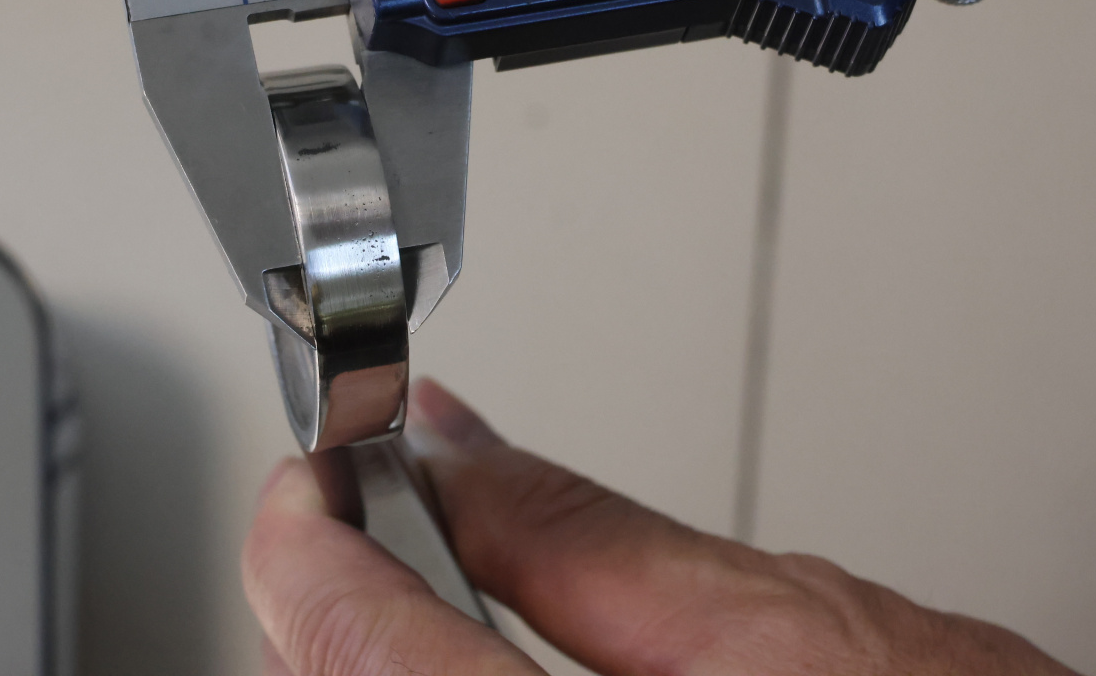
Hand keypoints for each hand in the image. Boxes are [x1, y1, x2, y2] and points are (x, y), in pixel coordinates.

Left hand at [243, 380, 1077, 674]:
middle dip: (326, 593)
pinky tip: (457, 649)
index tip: (307, 477)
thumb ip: (590, 536)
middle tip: (355, 509)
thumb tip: (451, 442)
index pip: (356, 654)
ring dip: (359, 649)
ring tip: (405, 576)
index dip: (304, 541)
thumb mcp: (791, 624)